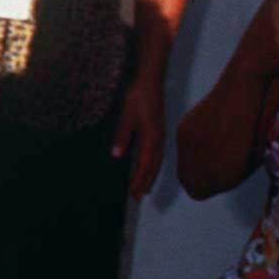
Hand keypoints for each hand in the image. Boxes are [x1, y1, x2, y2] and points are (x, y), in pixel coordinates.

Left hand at [111, 75, 165, 198]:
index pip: (145, 164)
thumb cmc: (137, 97)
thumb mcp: (126, 116)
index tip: (134, 193)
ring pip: (157, 161)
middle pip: (153, 166)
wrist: (150, 82)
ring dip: (151, 175)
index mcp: (152, 138)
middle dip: (146, 182)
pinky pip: (157, 154)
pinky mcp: (158, 131)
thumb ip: (122, 136)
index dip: (139, 179)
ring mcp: (160, 135)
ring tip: (145, 188)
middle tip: (139, 196)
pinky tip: (148, 167)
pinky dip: (153, 164)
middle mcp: (159, 139)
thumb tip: (117, 156)